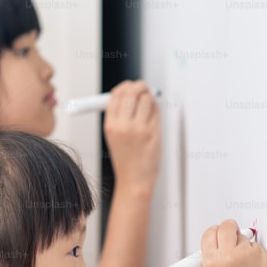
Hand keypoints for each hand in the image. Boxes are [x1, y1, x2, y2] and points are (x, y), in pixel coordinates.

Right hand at [103, 80, 160, 194]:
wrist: (135, 181)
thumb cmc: (127, 159)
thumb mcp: (114, 137)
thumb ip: (119, 116)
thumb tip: (130, 92)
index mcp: (110, 126)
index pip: (115, 96)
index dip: (124, 87)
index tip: (130, 86)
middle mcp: (122, 126)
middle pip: (130, 92)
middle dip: (139, 86)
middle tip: (144, 88)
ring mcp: (138, 129)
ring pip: (145, 98)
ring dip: (149, 97)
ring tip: (149, 105)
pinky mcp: (152, 133)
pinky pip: (155, 111)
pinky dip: (155, 108)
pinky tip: (153, 115)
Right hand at [199, 220, 266, 266]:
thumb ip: (207, 255)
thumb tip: (212, 237)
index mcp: (212, 261)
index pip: (210, 232)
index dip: (213, 234)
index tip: (216, 236)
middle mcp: (229, 256)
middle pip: (227, 225)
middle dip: (228, 229)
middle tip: (230, 237)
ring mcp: (246, 255)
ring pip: (242, 236)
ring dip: (241, 244)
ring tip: (240, 263)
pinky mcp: (260, 255)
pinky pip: (254, 245)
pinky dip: (252, 252)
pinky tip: (249, 266)